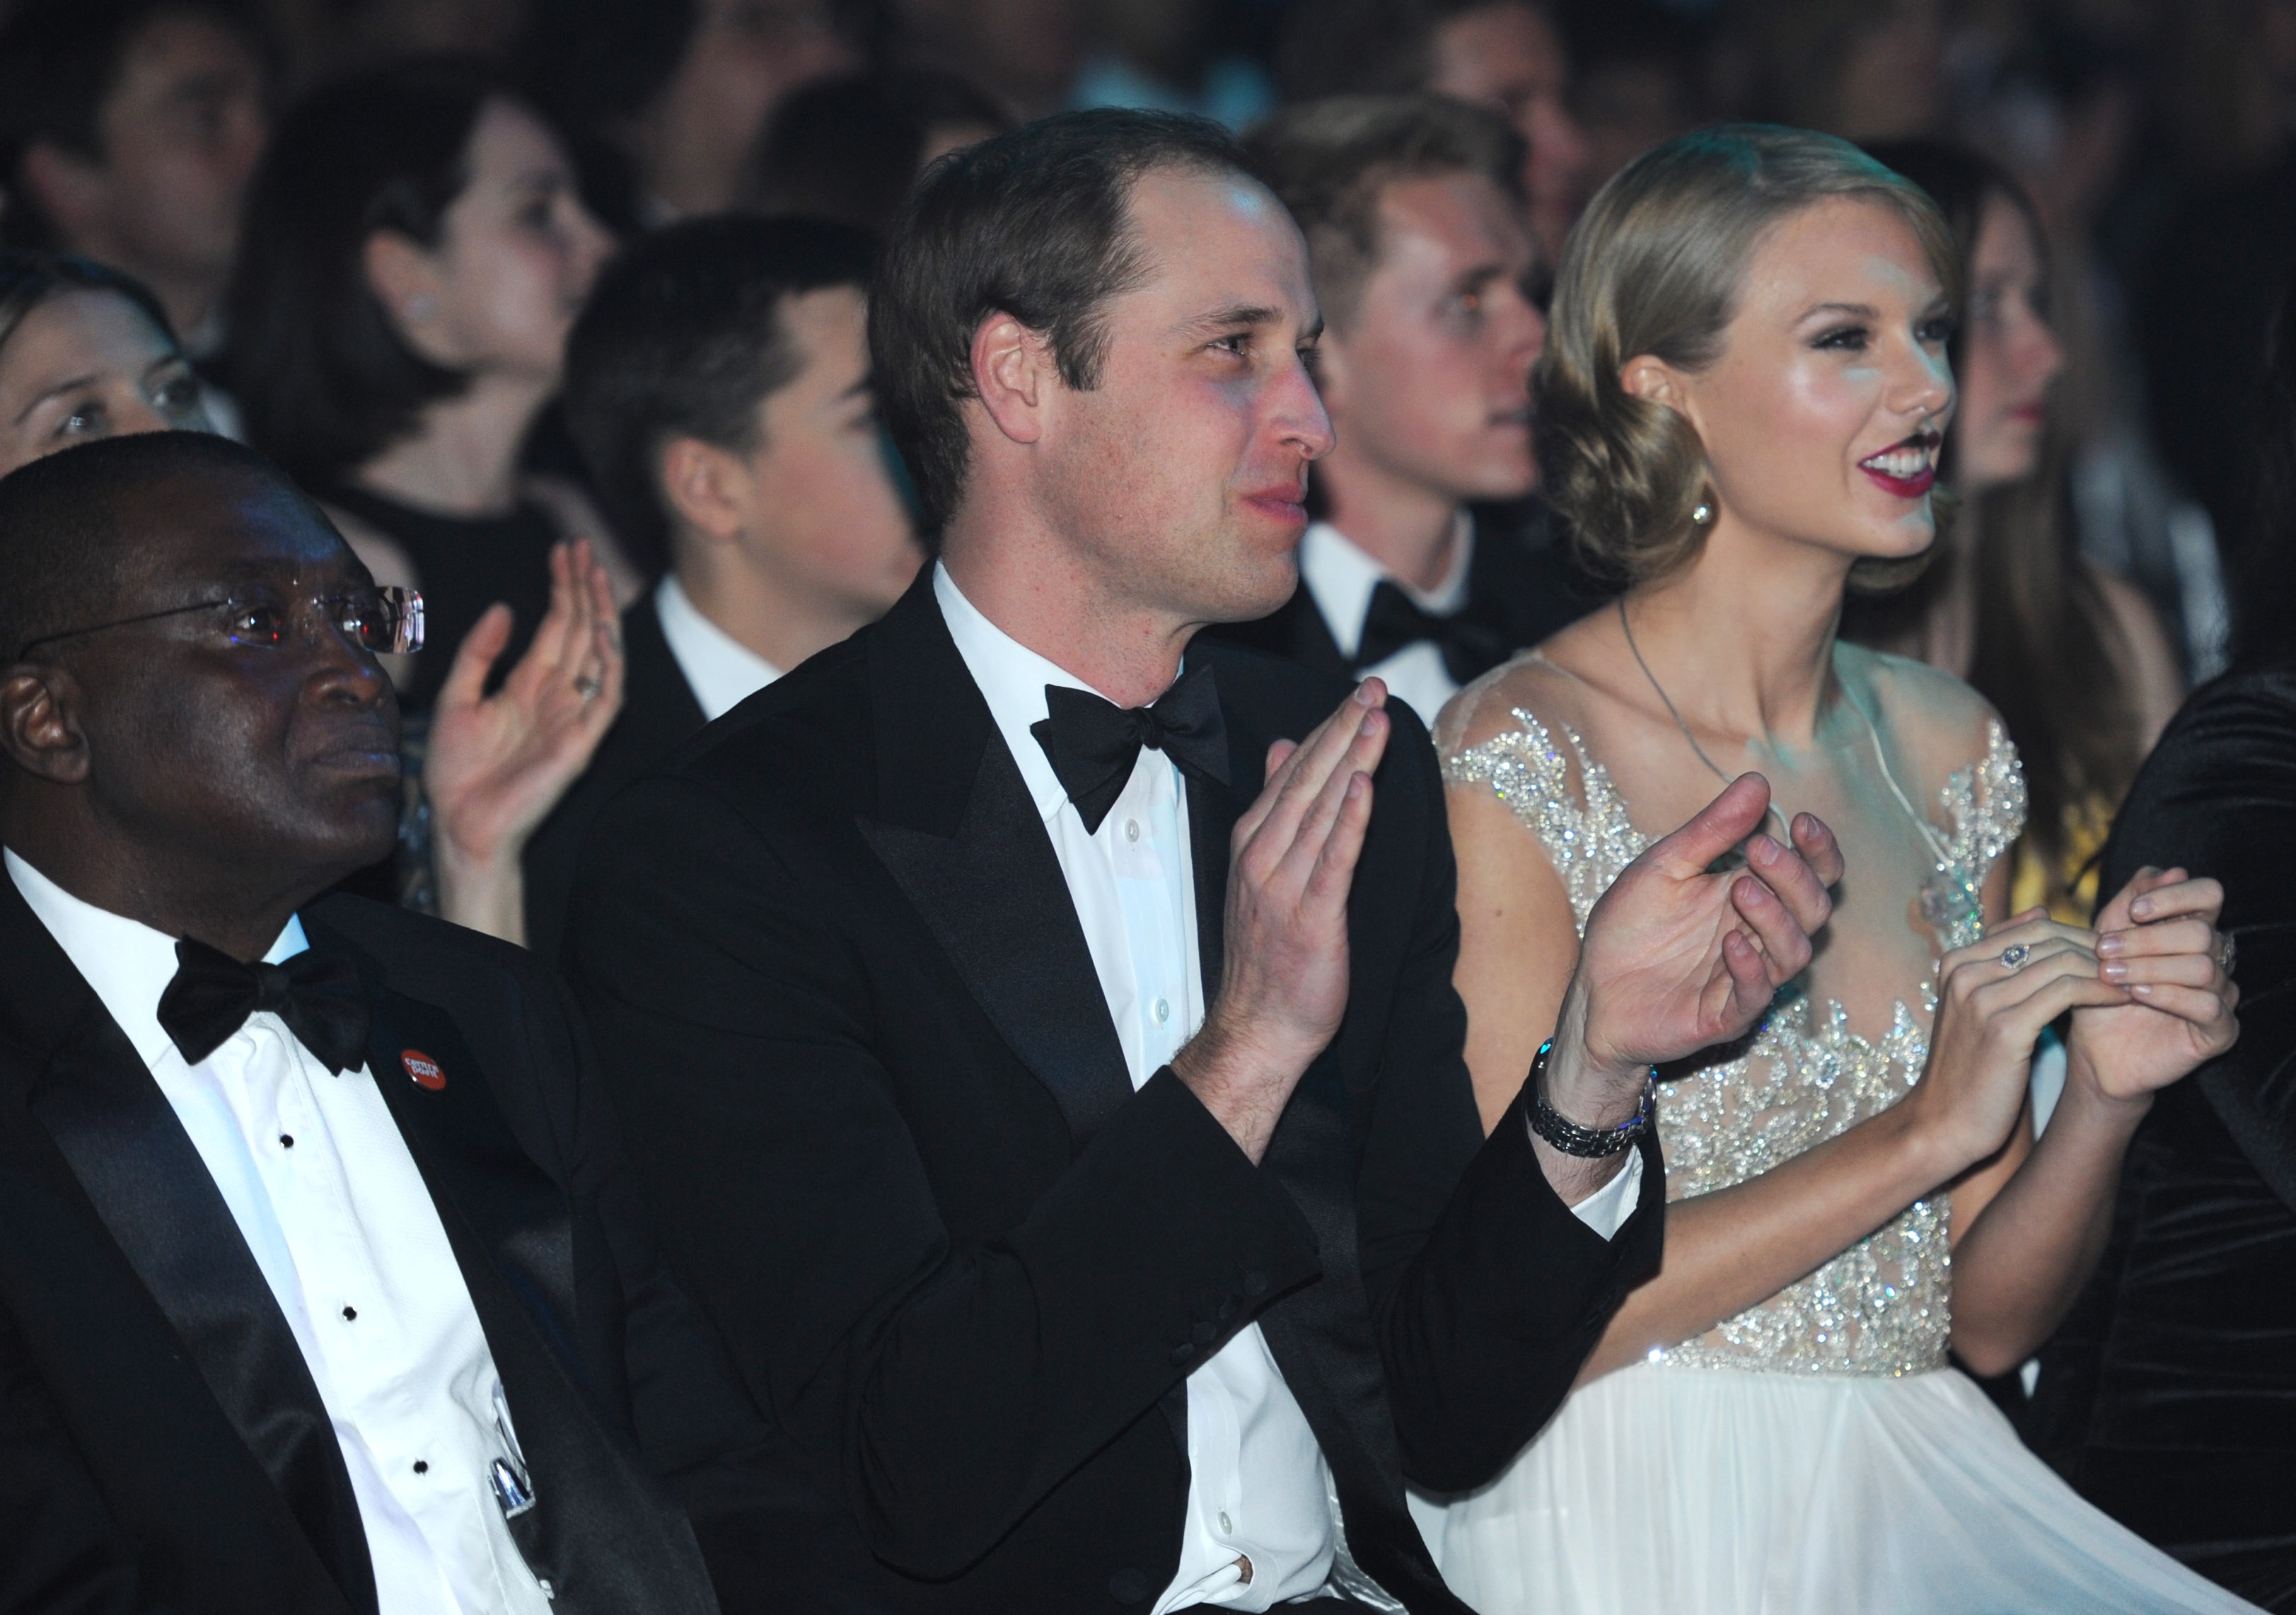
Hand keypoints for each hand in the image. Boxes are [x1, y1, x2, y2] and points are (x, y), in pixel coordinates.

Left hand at [426, 541, 623, 941]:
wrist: (459, 821)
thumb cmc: (456, 770)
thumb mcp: (455, 698)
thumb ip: (478, 654)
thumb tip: (503, 609)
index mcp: (530, 683)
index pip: (557, 625)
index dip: (563, 588)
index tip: (564, 551)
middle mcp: (558, 694)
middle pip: (581, 631)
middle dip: (584, 588)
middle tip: (583, 548)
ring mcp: (573, 715)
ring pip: (601, 655)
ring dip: (601, 615)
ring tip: (595, 575)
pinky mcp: (581, 741)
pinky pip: (606, 697)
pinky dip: (609, 665)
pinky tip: (600, 631)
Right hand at [1174, 678, 1386, 1161]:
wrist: (1257, 1027)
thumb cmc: (1267, 955)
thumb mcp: (1263, 868)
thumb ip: (1275, 806)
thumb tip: (1282, 747)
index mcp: (1254, 841)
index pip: (1295, 770)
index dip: (1330, 727)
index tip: (1360, 691)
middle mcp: (1264, 856)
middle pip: (1309, 780)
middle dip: (1344, 729)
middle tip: (1375, 687)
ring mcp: (1285, 886)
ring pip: (1323, 811)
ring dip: (1352, 761)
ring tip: (1377, 718)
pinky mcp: (1311, 918)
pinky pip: (1333, 861)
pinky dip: (1349, 821)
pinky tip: (1365, 786)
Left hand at [1560, 775, 1842, 1105]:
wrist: (1593, 992)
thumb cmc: (1629, 928)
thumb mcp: (1663, 867)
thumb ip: (1711, 831)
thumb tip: (1757, 782)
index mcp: (1750, 894)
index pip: (1811, 873)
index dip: (1818, 850)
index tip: (1803, 820)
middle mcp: (1759, 935)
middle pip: (1814, 907)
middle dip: (1795, 876)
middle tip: (1759, 850)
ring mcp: (1746, 976)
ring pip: (1796, 951)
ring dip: (1776, 917)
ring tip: (1740, 888)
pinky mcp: (1726, 1014)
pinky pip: (1757, 995)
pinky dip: (1751, 969)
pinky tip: (1731, 942)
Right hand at [1904, 908, 2128, 1172]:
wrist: (1943, 1122)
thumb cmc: (1968, 1068)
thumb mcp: (1978, 1007)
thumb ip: (2003, 962)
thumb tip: (2040, 914)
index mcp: (1956, 961)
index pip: (2031, 928)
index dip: (2078, 936)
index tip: (2111, 955)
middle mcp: (1964, 972)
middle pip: (2047, 939)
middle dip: (2096, 948)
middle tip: (2134, 962)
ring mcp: (1981, 998)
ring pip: (2061, 961)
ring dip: (2107, 968)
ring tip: (2137, 978)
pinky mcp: (2005, 1027)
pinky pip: (2068, 992)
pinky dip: (2102, 990)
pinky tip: (2124, 998)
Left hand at [2071, 867, 2239, 1103]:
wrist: (2094, 1046)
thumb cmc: (2099, 987)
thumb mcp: (2105, 937)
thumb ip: (2129, 902)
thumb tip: (2167, 871)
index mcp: (2190, 929)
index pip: (2208, 894)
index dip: (2176, 896)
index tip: (2134, 909)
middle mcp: (2213, 958)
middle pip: (2201, 932)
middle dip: (2148, 938)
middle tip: (2104, 950)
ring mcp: (2221, 994)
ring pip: (2203, 967)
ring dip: (2150, 966)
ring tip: (2110, 974)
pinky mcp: (2220, 1030)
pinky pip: (2208, 1006)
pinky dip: (2170, 995)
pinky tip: (2138, 993)